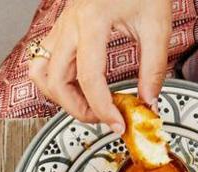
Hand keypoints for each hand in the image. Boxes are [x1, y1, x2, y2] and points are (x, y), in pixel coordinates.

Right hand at [27, 0, 170, 131]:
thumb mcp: (156, 26)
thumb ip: (154, 68)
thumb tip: (149, 100)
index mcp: (92, 22)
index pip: (90, 79)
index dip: (103, 109)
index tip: (118, 123)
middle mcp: (70, 24)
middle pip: (55, 81)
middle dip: (77, 108)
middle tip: (103, 117)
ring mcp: (62, 25)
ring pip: (41, 71)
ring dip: (60, 95)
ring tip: (86, 104)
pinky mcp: (63, 27)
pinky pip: (46, 59)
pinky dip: (57, 79)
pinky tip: (78, 85)